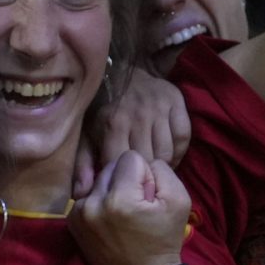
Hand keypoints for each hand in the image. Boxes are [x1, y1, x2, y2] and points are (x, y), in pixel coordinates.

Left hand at [70, 151, 193, 264]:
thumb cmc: (163, 240)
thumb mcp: (178, 200)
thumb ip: (161, 169)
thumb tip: (142, 162)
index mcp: (119, 199)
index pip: (130, 157)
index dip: (145, 174)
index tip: (148, 196)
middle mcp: (92, 204)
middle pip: (111, 166)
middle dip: (126, 180)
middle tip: (137, 206)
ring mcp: (78, 214)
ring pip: (98, 179)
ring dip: (112, 190)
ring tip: (124, 214)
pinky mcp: (71, 221)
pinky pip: (88, 195)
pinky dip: (100, 202)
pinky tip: (111, 219)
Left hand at [76, 69, 191, 198]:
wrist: (121, 70)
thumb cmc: (101, 109)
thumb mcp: (86, 134)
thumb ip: (83, 165)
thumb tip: (80, 194)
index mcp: (113, 124)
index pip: (123, 166)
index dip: (124, 180)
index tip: (123, 184)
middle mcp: (137, 114)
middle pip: (148, 161)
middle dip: (144, 175)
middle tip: (141, 179)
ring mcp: (159, 107)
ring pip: (168, 152)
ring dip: (162, 165)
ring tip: (154, 168)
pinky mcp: (176, 101)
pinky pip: (184, 136)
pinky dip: (179, 151)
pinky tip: (169, 155)